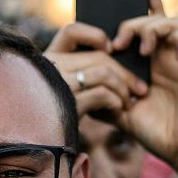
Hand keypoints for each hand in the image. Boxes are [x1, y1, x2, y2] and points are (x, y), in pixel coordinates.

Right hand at [43, 0, 163, 122]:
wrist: (37, 145)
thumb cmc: (55, 116)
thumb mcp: (59, 89)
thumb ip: (76, 71)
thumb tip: (111, 56)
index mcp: (48, 59)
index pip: (71, 32)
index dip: (95, 36)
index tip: (110, 49)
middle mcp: (50, 68)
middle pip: (98, 56)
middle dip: (124, 72)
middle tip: (139, 88)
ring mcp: (58, 85)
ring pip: (103, 73)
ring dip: (123, 89)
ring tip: (129, 102)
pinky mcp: (67, 105)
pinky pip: (101, 94)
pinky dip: (115, 102)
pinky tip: (117, 111)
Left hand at [110, 13, 177, 177]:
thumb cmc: (157, 133)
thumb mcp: (121, 114)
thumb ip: (103, 99)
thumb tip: (78, 90)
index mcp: (148, 65)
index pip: (140, 29)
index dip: (134, 10)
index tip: (113, 2)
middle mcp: (165, 57)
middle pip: (152, 19)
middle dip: (133, 23)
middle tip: (117, 44)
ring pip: (172, 21)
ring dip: (152, 28)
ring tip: (142, 50)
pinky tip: (171, 51)